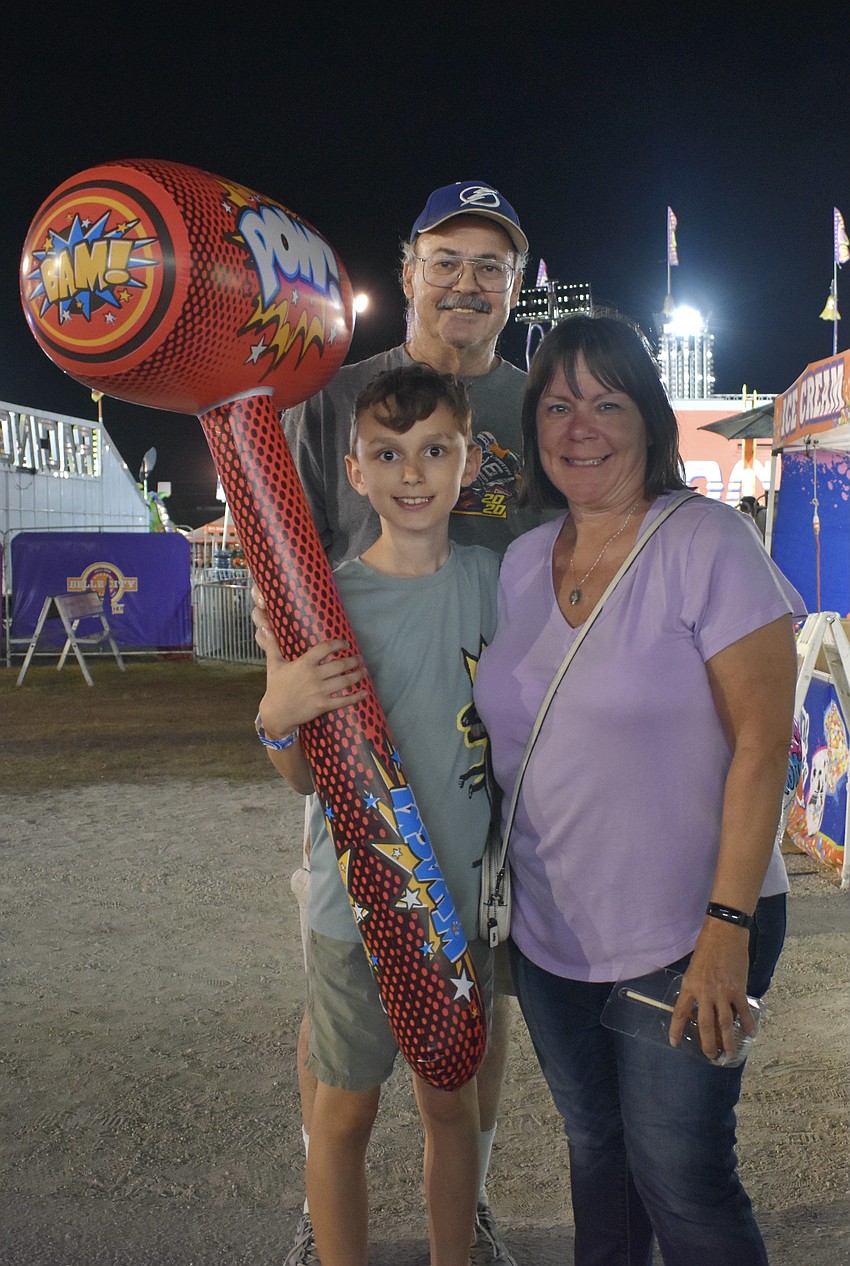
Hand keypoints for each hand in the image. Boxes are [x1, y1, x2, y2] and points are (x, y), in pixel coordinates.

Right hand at [257, 631, 367, 739]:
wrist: (276, 713)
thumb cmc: (275, 688)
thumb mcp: (273, 665)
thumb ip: (272, 646)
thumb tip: (265, 628)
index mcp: (303, 663)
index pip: (325, 648)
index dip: (338, 644)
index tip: (345, 644)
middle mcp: (314, 676)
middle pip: (340, 665)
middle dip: (353, 660)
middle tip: (359, 658)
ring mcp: (319, 691)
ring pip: (345, 681)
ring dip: (358, 675)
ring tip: (364, 671)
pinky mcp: (323, 705)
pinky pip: (343, 701)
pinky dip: (356, 697)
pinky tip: (364, 693)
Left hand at [669, 919, 754, 1060]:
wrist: (724, 934)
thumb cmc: (707, 947)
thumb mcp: (694, 968)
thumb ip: (696, 987)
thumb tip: (702, 1004)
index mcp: (690, 986)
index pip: (680, 1013)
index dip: (676, 1029)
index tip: (674, 1042)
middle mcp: (705, 993)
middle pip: (705, 1025)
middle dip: (708, 1043)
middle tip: (711, 1056)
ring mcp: (722, 993)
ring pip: (725, 1024)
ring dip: (728, 1041)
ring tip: (729, 1054)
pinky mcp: (738, 990)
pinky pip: (743, 1012)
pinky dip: (748, 1024)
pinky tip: (750, 1034)